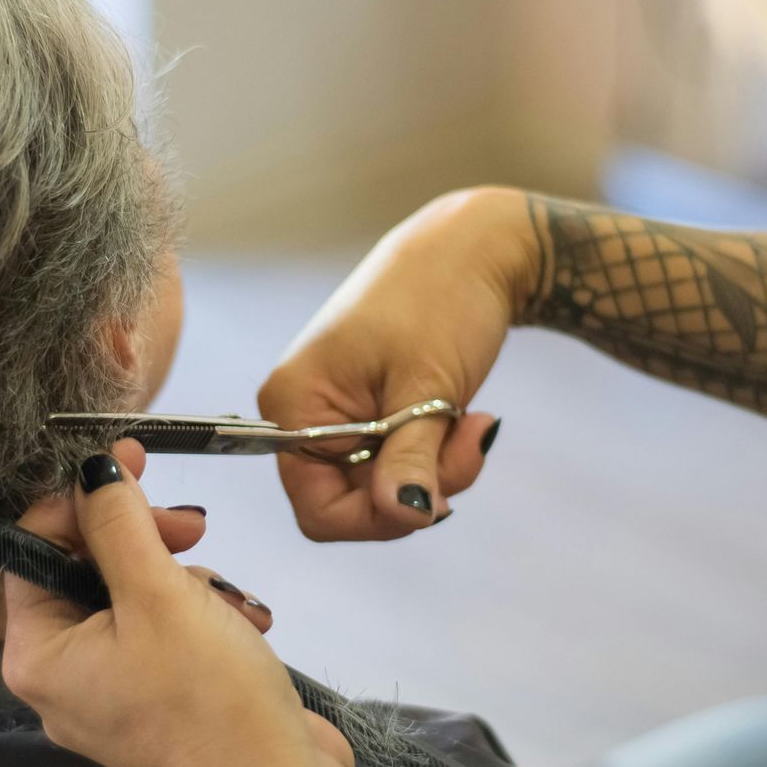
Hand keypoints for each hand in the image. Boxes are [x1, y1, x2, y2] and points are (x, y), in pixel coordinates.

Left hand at [0, 441, 356, 766]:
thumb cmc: (209, 695)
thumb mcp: (161, 592)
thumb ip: (119, 522)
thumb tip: (90, 468)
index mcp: (36, 656)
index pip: (34, 548)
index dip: (83, 498)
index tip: (136, 460)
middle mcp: (61, 680)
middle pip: (87, 572)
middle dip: (147, 544)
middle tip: (197, 528)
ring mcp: (111, 698)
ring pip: (135, 599)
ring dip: (188, 585)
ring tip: (231, 606)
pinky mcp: (159, 706)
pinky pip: (165, 637)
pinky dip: (204, 621)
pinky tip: (245, 628)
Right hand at [259, 187, 535, 540]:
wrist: (474, 249)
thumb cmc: (441, 298)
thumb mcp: (428, 386)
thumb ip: (411, 458)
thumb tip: (405, 516)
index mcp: (292, 404)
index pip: (319, 510)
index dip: (380, 517)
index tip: (438, 494)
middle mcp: (300, 416)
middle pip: (354, 504)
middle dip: (419, 488)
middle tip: (470, 440)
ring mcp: (333, 416)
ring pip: (384, 489)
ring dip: (438, 470)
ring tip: (474, 421)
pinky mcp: (366, 414)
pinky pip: (396, 464)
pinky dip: (435, 453)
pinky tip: (465, 418)